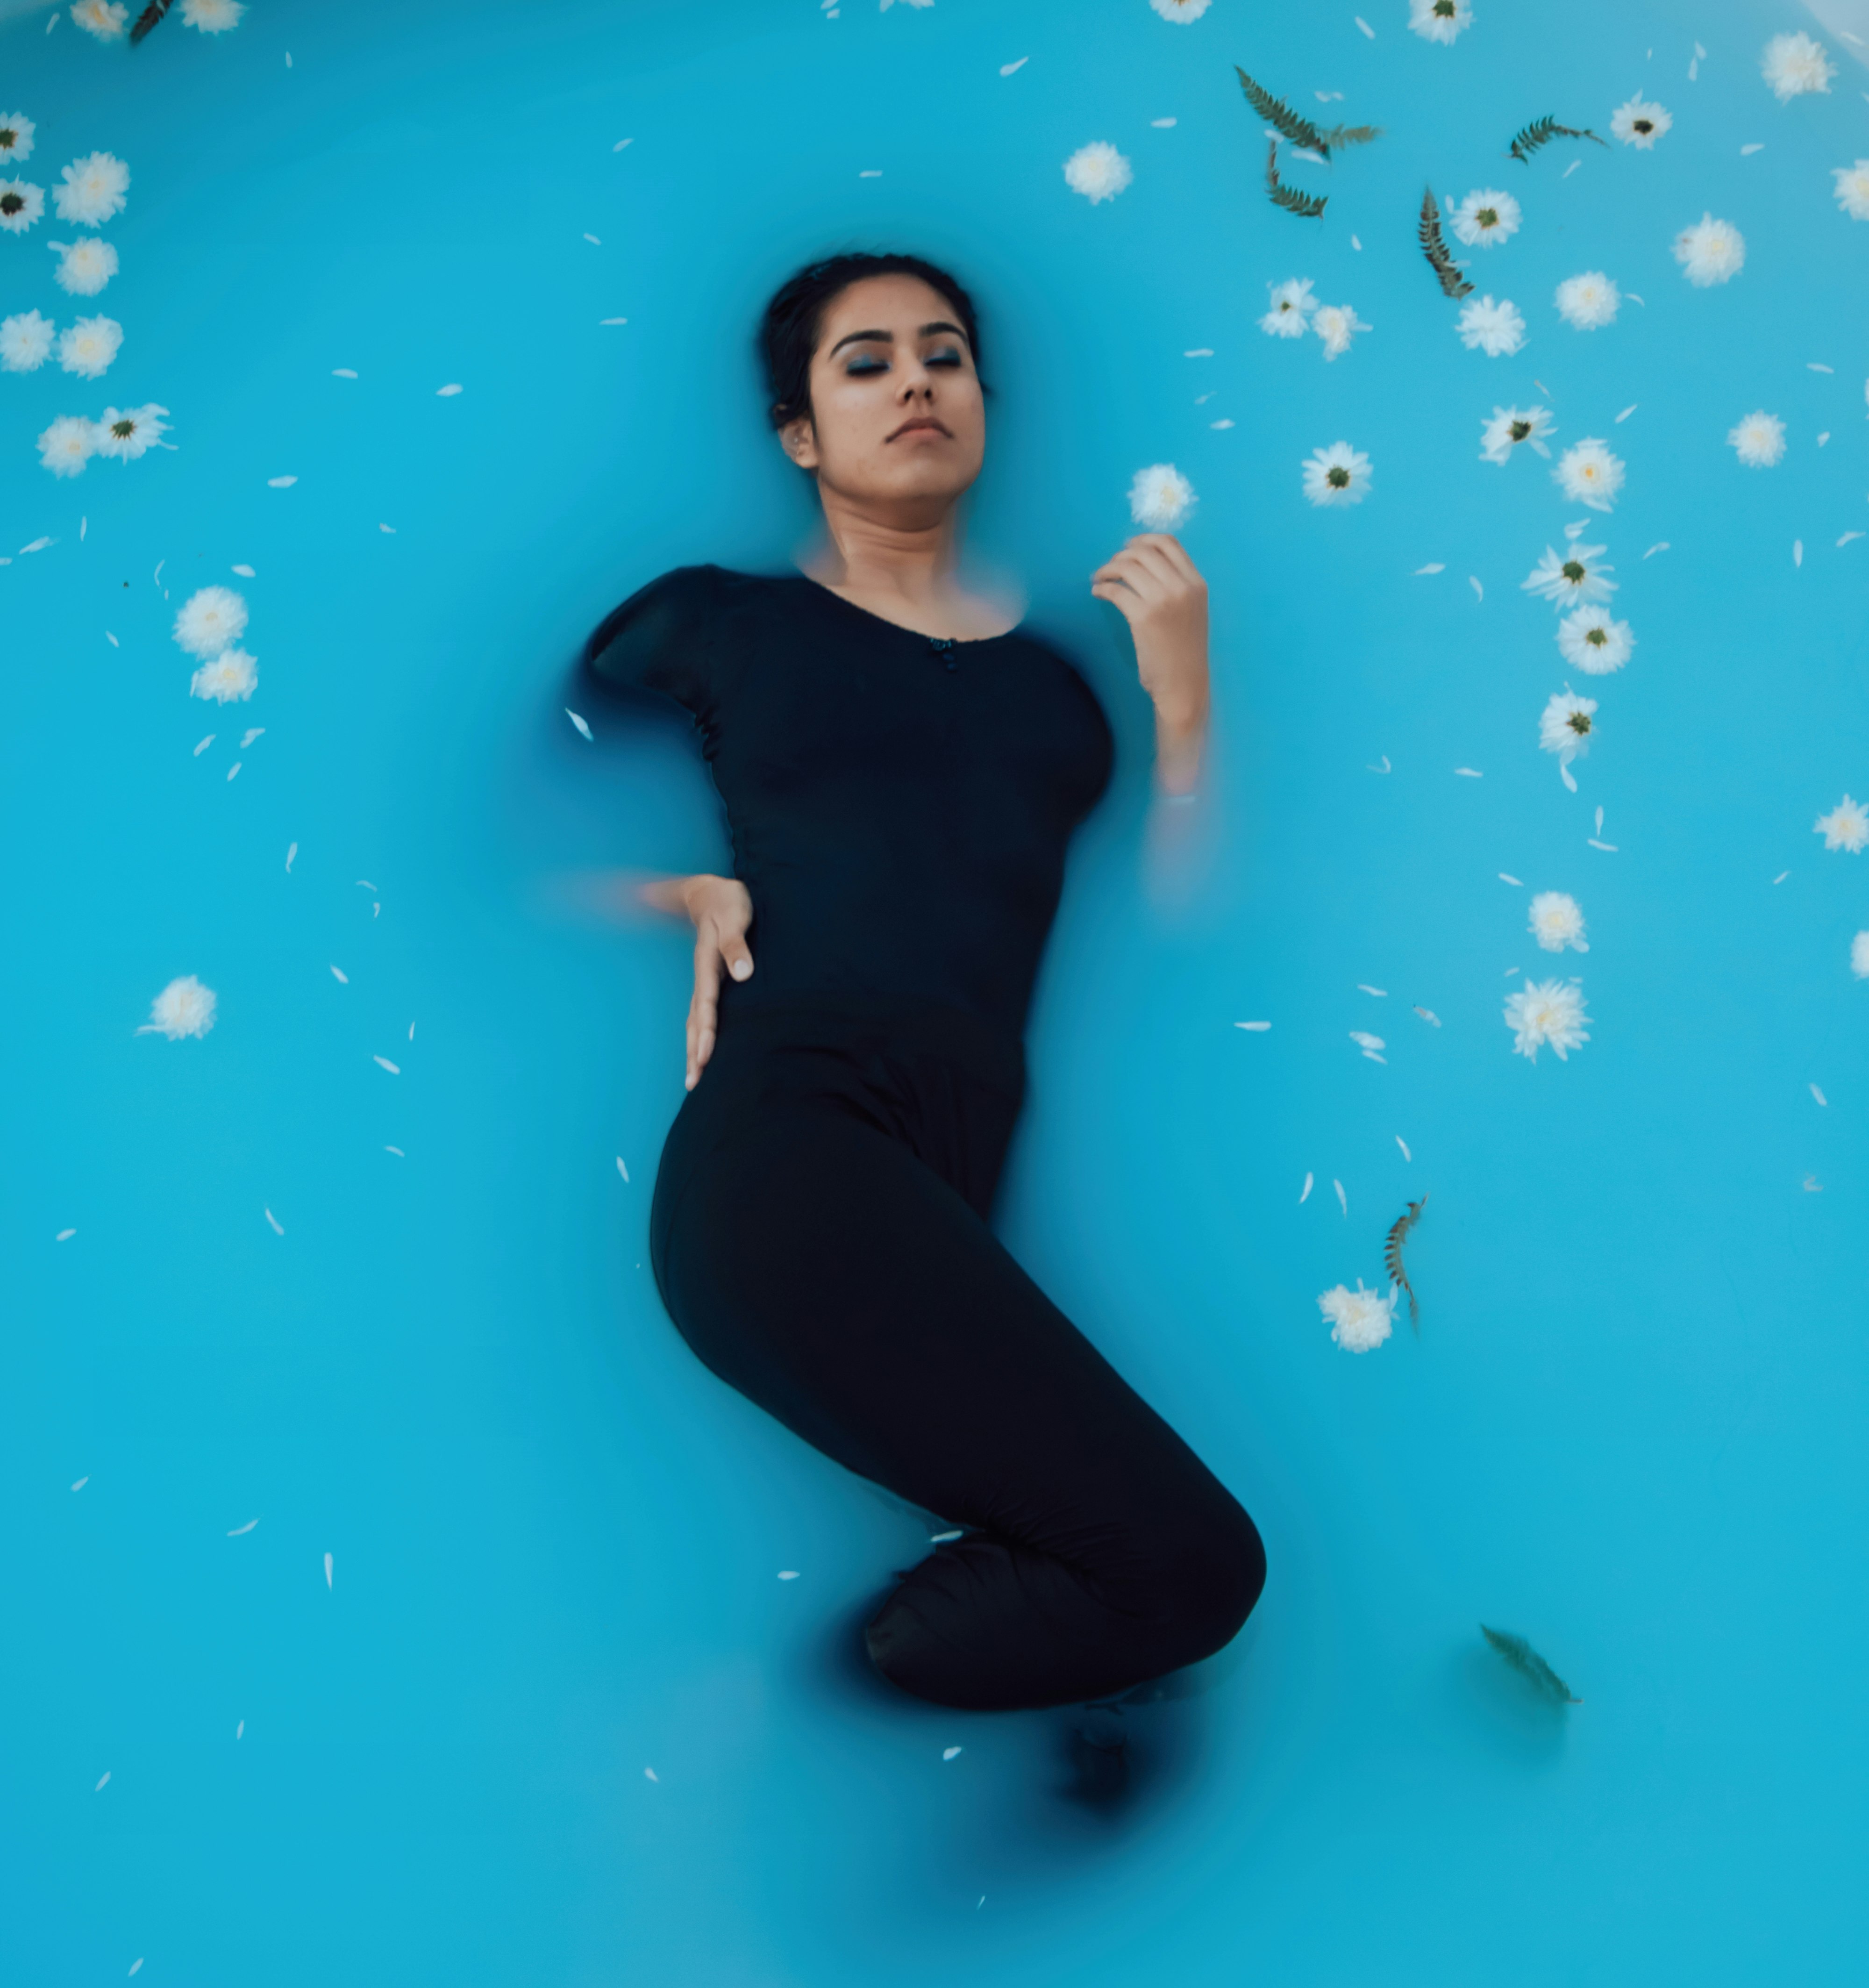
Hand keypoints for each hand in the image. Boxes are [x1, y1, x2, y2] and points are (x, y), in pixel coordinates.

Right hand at [641, 873, 752, 1088]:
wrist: (713, 892)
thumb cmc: (729, 902)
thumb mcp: (734, 916)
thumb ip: (736, 944)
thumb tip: (744, 974)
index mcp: (708, 963)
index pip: (706, 1003)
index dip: (707, 1030)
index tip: (705, 1056)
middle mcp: (705, 976)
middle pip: (696, 1020)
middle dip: (694, 1051)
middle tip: (693, 1082)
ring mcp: (707, 980)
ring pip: (697, 1021)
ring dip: (694, 1048)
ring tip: (693, 1078)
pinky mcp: (714, 981)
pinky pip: (704, 1014)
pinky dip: (701, 1035)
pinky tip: (705, 1053)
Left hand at [1090, 533, 1210, 792]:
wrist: (1184, 685)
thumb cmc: (1184, 652)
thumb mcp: (1191, 612)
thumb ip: (1177, 587)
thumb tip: (1143, 565)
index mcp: (1196, 583)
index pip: (1169, 543)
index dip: (1143, 539)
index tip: (1127, 547)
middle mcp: (1182, 586)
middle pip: (1144, 551)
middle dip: (1120, 555)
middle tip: (1108, 568)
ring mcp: (1163, 600)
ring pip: (1127, 566)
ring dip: (1107, 569)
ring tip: (1099, 579)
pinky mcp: (1143, 616)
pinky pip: (1116, 590)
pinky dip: (1102, 588)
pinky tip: (1098, 593)